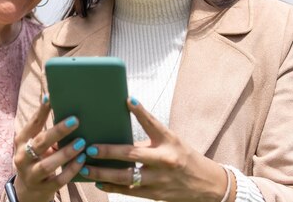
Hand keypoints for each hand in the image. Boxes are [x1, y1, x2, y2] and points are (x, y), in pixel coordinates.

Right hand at [13, 95, 86, 201]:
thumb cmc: (37, 159)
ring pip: (48, 164)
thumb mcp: (36, 145)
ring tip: (82, 143)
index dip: (40, 111)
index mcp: (21, 142)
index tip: (51, 97)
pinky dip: (71, 170)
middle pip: (40, 143)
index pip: (32, 124)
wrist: (28, 191)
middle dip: (58, 131)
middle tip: (75, 121)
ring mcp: (31, 175)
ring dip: (65, 153)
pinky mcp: (43, 188)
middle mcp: (23, 158)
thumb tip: (69, 110)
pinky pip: (58, 180)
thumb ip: (47, 132)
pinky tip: (82, 160)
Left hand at [80, 97, 228, 201]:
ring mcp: (160, 180)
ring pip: (127, 177)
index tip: (128, 100)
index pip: (153, 123)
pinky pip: (129, 191)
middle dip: (109, 152)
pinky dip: (112, 187)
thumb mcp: (170, 140)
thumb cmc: (182, 156)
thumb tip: (122, 120)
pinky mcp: (156, 194)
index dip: (140, 111)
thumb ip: (148, 134)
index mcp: (169, 141)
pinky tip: (98, 182)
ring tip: (86, 168)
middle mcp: (165, 160)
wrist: (206, 184)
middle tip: (90, 148)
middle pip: (132, 155)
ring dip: (104, 173)